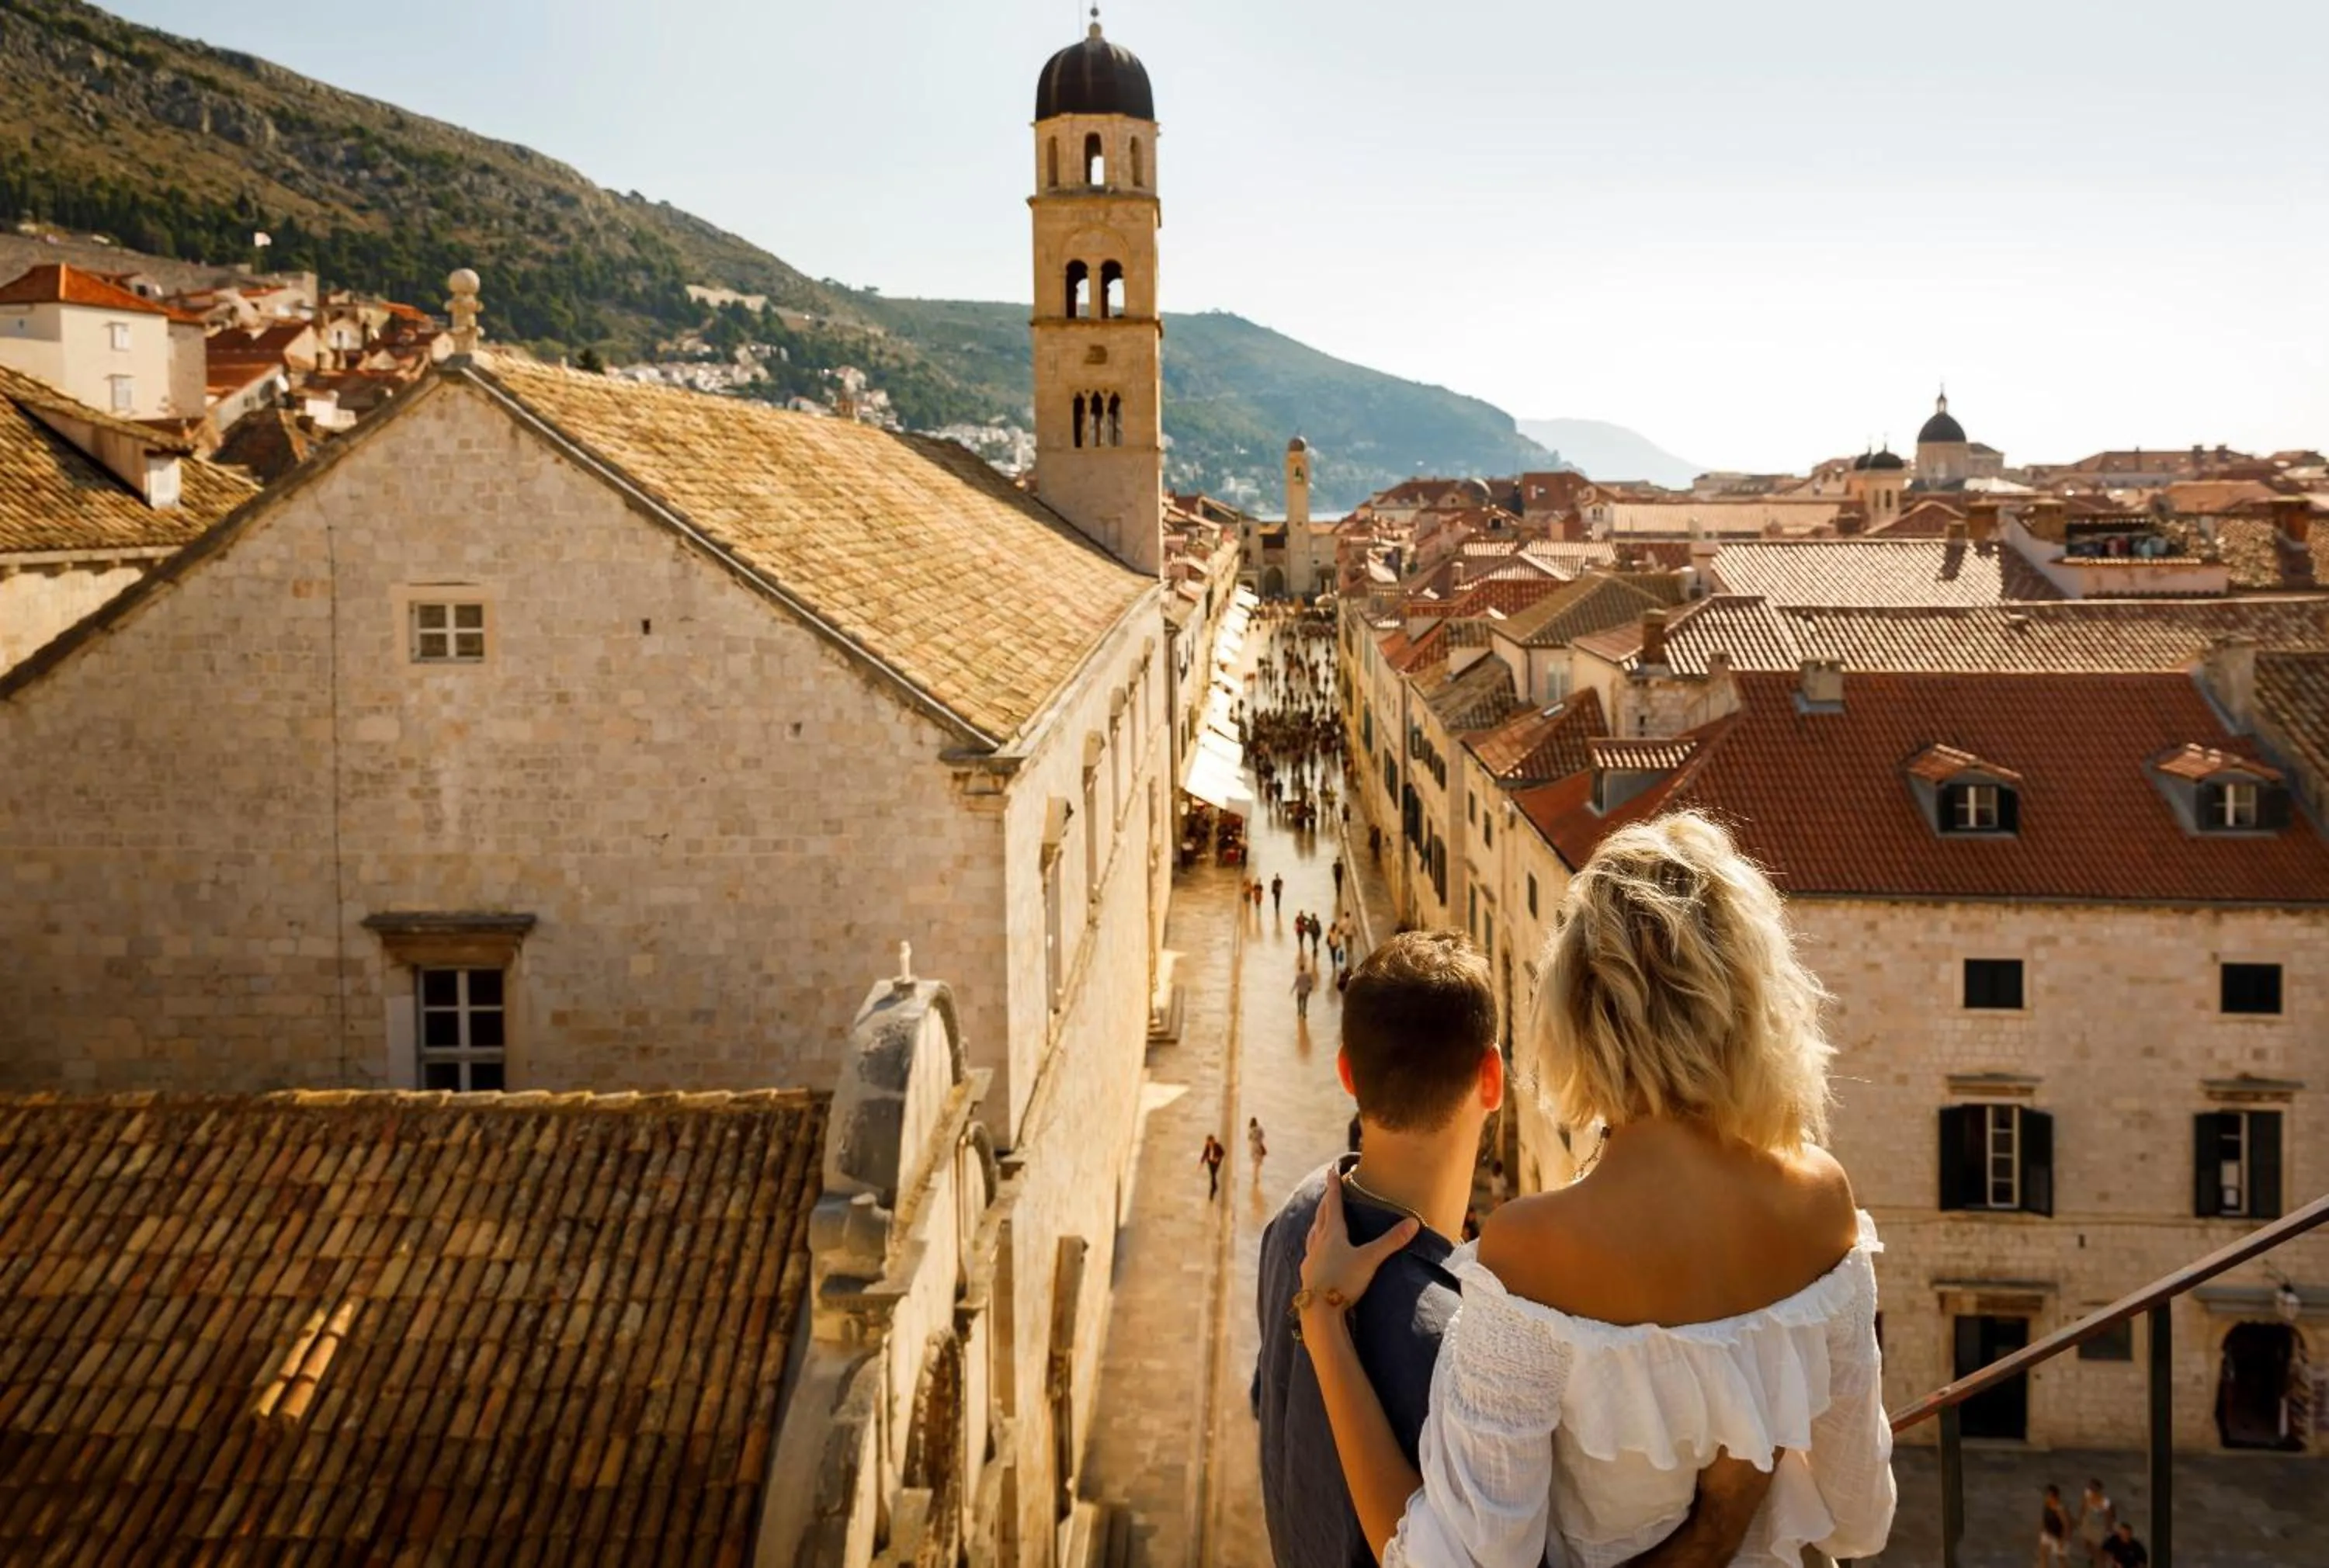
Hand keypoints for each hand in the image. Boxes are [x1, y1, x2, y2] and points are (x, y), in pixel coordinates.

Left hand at [1300, 1175, 1417, 1330]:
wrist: (1319, 1311)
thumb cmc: (1344, 1281)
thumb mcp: (1370, 1260)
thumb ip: (1391, 1241)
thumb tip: (1414, 1222)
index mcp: (1333, 1234)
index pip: (1333, 1203)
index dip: (1334, 1186)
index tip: (1331, 1170)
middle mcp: (1318, 1242)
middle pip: (1321, 1216)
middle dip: (1326, 1201)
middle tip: (1328, 1191)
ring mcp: (1311, 1258)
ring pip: (1313, 1233)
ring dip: (1317, 1222)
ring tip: (1319, 1219)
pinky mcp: (1308, 1274)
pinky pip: (1310, 1253)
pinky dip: (1313, 1245)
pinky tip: (1314, 1254)